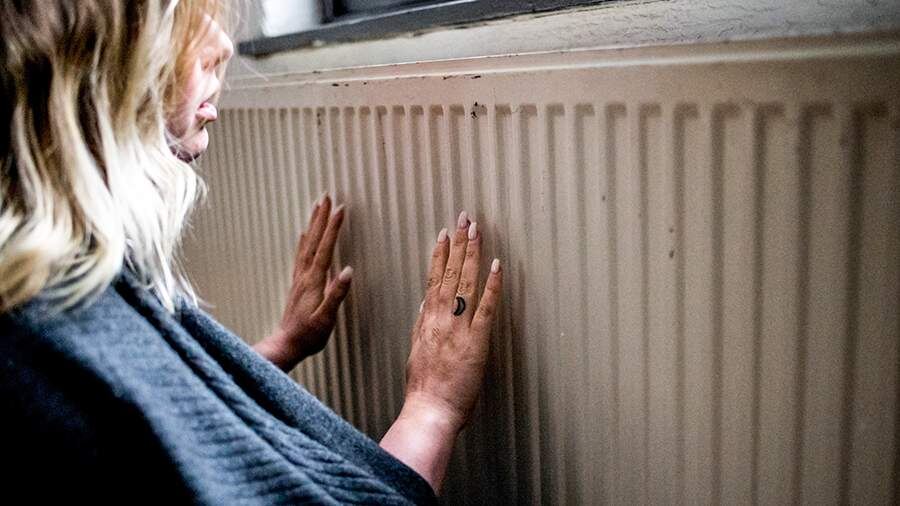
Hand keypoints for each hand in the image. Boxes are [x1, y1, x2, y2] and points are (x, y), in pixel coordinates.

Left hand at [253, 195, 351, 370]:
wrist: (286, 344)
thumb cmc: (309, 335)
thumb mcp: (326, 318)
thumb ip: (336, 294)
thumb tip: (348, 271)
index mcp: (314, 281)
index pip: (326, 249)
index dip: (333, 228)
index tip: (341, 209)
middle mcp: (304, 276)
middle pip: (313, 240)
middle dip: (321, 218)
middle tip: (327, 197)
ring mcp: (299, 278)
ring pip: (306, 244)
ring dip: (312, 225)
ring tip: (317, 207)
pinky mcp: (298, 284)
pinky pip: (300, 255)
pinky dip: (304, 241)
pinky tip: (303, 235)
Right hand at [404, 210, 502, 431]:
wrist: (429, 410)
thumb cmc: (423, 389)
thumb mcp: (416, 350)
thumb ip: (421, 325)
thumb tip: (424, 304)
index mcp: (426, 321)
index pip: (433, 279)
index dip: (439, 254)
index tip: (443, 234)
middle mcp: (441, 318)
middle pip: (450, 273)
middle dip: (458, 243)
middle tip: (465, 218)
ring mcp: (459, 327)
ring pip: (465, 282)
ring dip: (472, 253)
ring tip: (477, 230)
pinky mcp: (477, 341)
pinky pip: (486, 307)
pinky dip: (492, 285)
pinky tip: (497, 265)